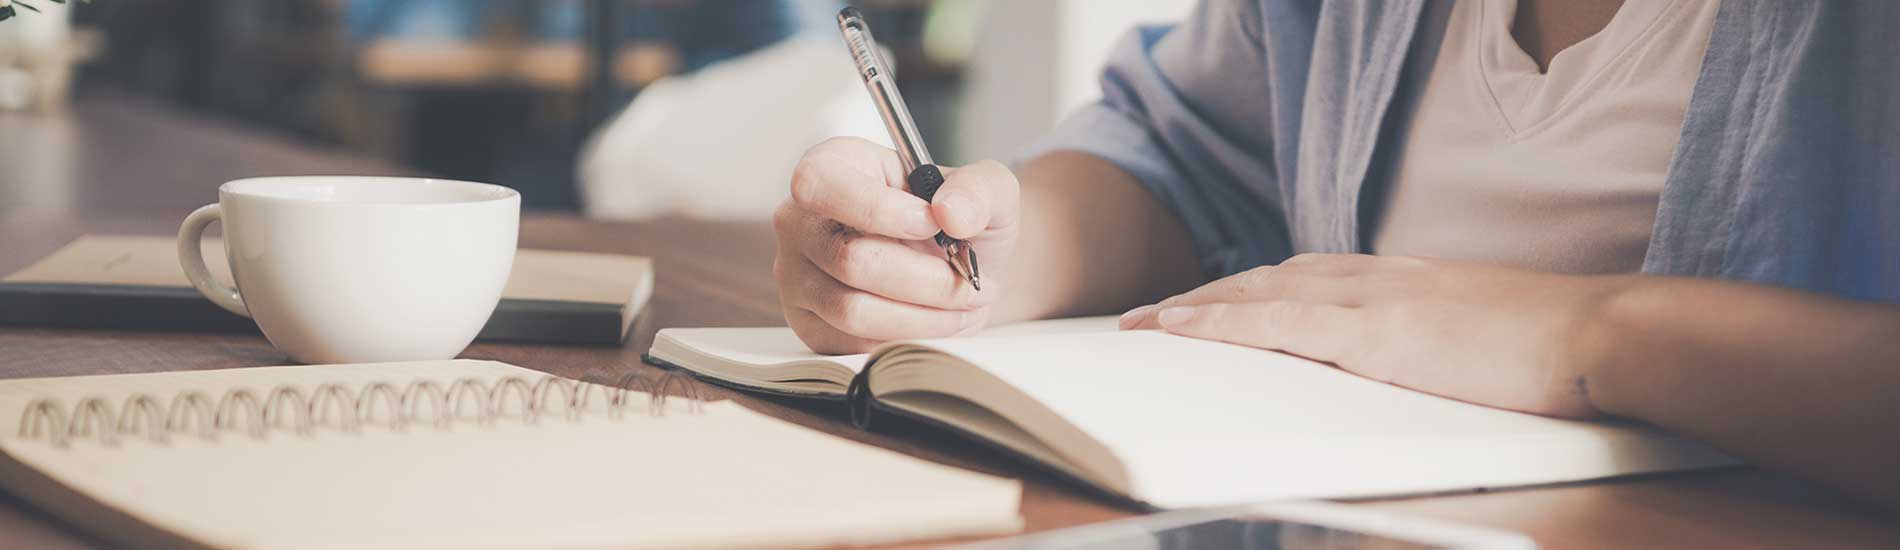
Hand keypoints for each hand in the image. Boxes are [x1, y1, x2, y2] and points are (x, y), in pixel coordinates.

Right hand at [773, 137, 1019, 353]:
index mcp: (832, 166)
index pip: (820, 186)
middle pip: (849, 260)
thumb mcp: (986, 188)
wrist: (960, 265)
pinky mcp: (810, 324)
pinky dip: (906, 339)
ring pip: (852, 310)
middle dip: (925, 279)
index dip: (878, 210)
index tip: (933, 225)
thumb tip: (950, 212)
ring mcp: (797, 275)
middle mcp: (800, 220)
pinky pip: (853, 344)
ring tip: (962, 304)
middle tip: (969, 281)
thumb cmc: (960, 219)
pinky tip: (936, 322)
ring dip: (922, 316)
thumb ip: (978, 188)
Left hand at [1119, 254, 1630, 417]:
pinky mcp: (1371, 332)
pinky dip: (1217, 321)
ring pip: (1258, 292)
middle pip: (1270, 278)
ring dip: (1197, 307)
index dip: (1252, 290)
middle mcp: (1377, 277)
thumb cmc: (1554, 348)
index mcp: (1403, 280)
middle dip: (1209, 297)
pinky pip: (1272, 321)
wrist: (1598, 335)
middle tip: (1156, 315)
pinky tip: (1178, 326)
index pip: (1308, 277)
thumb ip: (1433, 344)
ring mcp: (1371, 299)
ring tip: (1148, 324)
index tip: (1214, 303)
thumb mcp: (1477, 338)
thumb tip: (1412, 369)